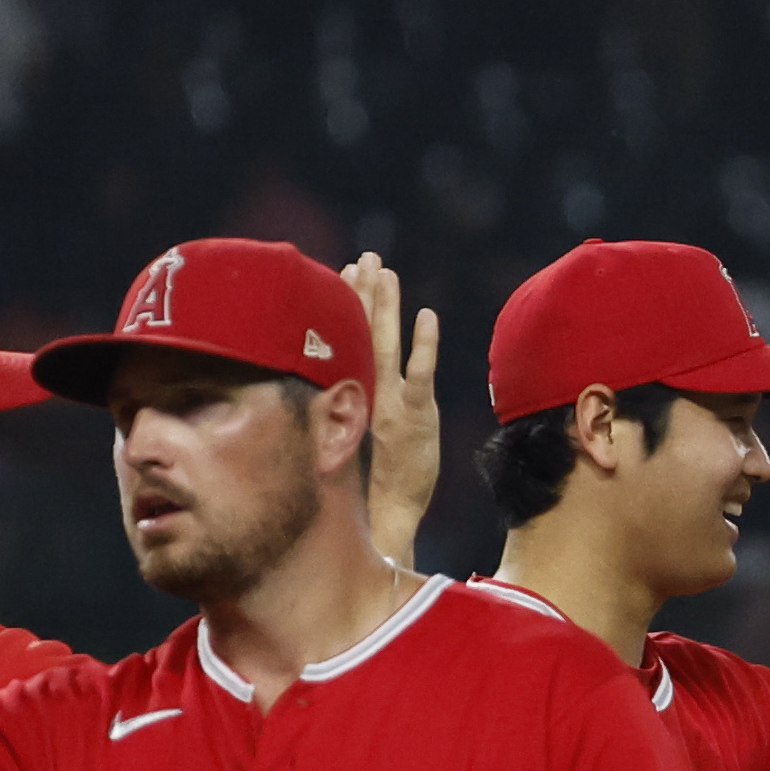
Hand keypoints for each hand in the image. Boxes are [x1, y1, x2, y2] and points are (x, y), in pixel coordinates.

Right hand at [349, 253, 442, 567]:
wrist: (384, 512)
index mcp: (350, 391)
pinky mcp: (415, 416)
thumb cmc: (374, 478)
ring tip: (383, 270)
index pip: (345, 338)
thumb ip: (354, 403)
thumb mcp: (358, 435)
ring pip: (382, 343)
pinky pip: (418, 374)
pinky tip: (426, 315)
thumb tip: (344, 380)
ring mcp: (389, 401)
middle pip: (360, 331)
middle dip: (362, 291)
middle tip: (365, 257)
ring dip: (383, 305)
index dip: (346, 304)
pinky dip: (422, 344)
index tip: (343, 272)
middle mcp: (365, 390)